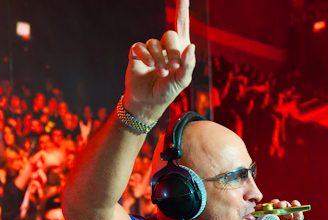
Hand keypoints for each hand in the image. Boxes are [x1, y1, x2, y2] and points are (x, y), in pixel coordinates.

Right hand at [123, 0, 195, 122]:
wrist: (148, 102)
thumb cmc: (167, 91)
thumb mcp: (182, 81)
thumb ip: (188, 65)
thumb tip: (191, 47)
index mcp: (180, 51)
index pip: (182, 26)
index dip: (182, 10)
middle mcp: (165, 47)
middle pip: (170, 35)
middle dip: (173, 52)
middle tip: (173, 68)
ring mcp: (151, 50)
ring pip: (155, 43)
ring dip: (159, 59)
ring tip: (161, 73)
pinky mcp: (137, 54)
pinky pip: (140, 47)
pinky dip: (146, 56)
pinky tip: (149, 66)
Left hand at [261, 199, 317, 219]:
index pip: (265, 219)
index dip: (264, 211)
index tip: (263, 206)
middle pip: (276, 213)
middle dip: (275, 206)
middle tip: (275, 204)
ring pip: (287, 212)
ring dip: (285, 206)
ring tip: (285, 204)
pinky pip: (298, 216)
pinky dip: (297, 209)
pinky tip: (295, 205)